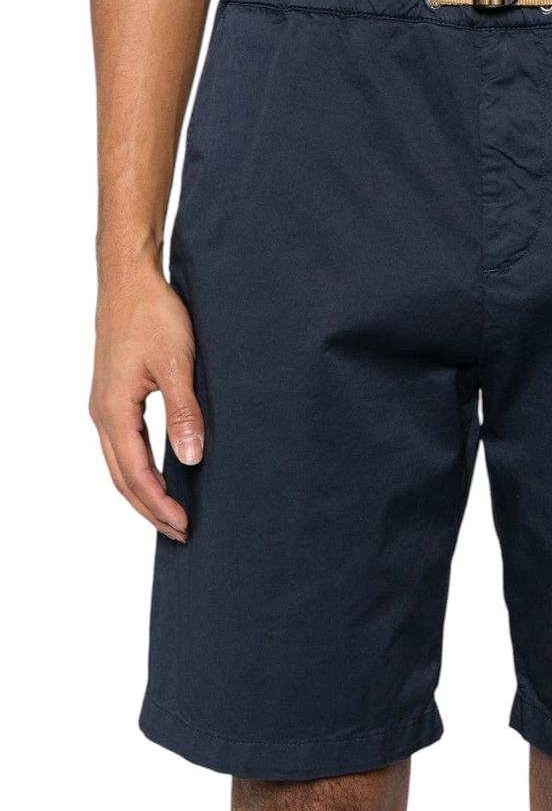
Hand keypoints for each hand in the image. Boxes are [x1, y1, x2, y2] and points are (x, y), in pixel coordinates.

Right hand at [89, 268, 203, 542]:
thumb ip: (183, 412)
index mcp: (114, 410)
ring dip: (143, 491)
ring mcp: (105, 404)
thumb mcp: (176, 363)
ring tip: (170, 512)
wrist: (129, 279)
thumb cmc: (152, 314)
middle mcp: (102, 412)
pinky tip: (160, 472)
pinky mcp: (113, 394)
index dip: (160, 504)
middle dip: (150, 509)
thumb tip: (190, 459)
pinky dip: (139, 468)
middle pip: (122, 477)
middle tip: (181, 532)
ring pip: (120, 463)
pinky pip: (123, 443)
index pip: (135, 474)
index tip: (185, 525)